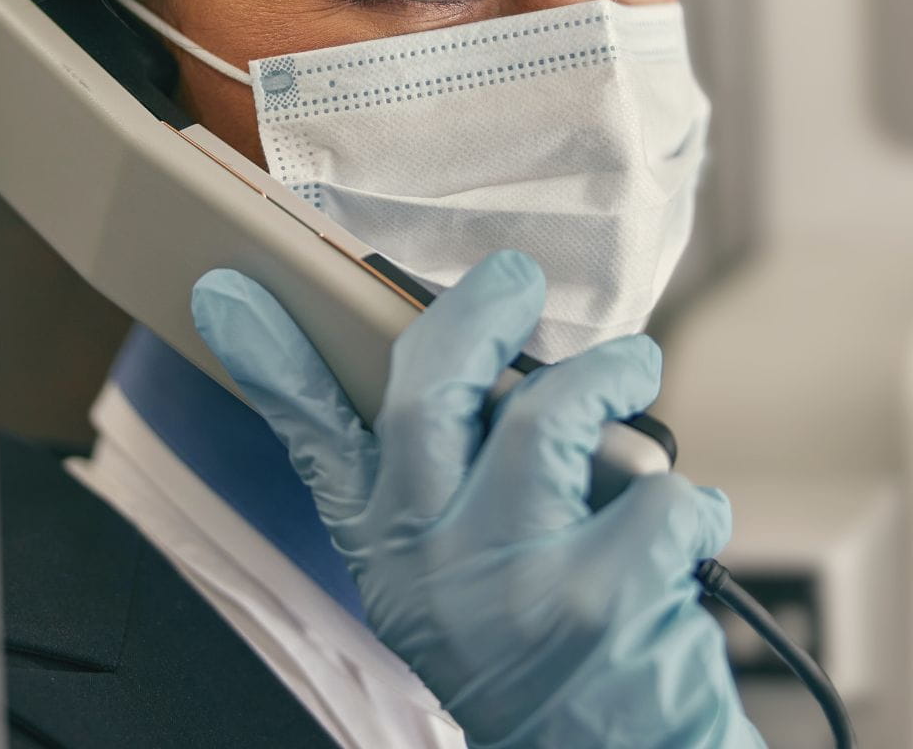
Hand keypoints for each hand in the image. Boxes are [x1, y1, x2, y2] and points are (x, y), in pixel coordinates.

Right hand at [192, 250, 763, 747]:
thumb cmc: (516, 634)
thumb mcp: (437, 569)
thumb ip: (430, 475)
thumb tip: (461, 357)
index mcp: (383, 537)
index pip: (309, 433)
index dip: (268, 357)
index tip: (228, 292)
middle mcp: (426, 554)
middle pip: (429, 393)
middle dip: (477, 314)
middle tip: (515, 279)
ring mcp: (506, 577)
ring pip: (547, 419)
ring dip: (607, 376)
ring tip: (631, 368)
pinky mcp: (596, 600)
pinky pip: (654, 495)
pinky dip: (683, 495)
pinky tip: (678, 517)